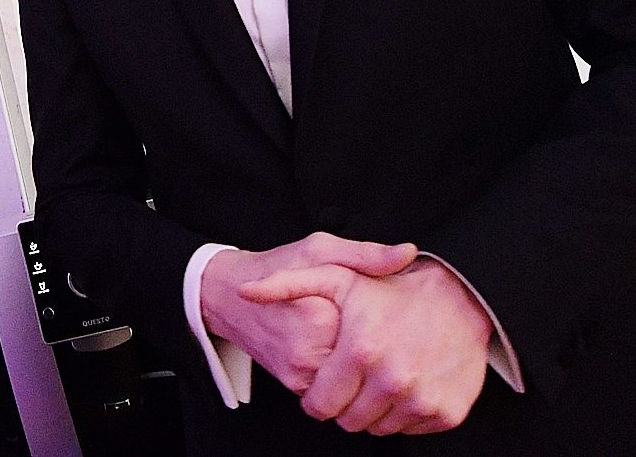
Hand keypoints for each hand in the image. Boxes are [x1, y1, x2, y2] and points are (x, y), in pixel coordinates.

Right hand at [201, 233, 417, 392]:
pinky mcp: (294, 385)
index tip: (371, 302)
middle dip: (370, 338)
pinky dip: (341, 369)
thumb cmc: (275, 265)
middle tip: (360, 317)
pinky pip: (334, 384)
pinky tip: (335, 346)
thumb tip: (408, 253)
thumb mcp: (319, 249)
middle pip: (365, 355)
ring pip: (352, 374)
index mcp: (318, 316)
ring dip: (357, 357)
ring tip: (347, 330)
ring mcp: (299, 374)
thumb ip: (365, 255)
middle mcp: (307, 352)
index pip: (373, 328)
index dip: (378, 314)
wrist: (227, 295)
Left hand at [241, 257, 490, 433]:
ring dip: (374, 409)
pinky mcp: (446, 412)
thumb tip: (246, 292)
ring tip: (379, 376)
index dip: (317, 395)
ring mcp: (422, 398)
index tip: (327, 379)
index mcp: (361, 351)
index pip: (319, 405)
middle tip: (354, 376)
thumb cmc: (392, 290)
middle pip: (348, 421)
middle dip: (344, 403)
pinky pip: (411, 429)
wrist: (460, 298)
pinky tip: (405, 382)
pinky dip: (404, 413)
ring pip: (379, 429)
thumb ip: (287, 284)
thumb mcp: (335, 274)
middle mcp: (393, 379)